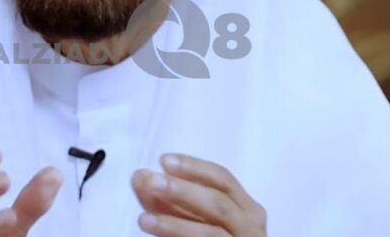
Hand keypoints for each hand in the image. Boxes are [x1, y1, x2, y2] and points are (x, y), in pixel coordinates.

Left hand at [131, 153, 265, 236]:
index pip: (222, 178)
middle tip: (152, 182)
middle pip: (219, 203)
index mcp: (244, 208)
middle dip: (183, 191)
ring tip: (144, 219)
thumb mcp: (181, 217)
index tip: (164, 160)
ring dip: (176, 225)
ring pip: (212, 234)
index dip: (194, 167)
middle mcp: (250, 227)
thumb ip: (161, 199)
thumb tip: (139, 176)